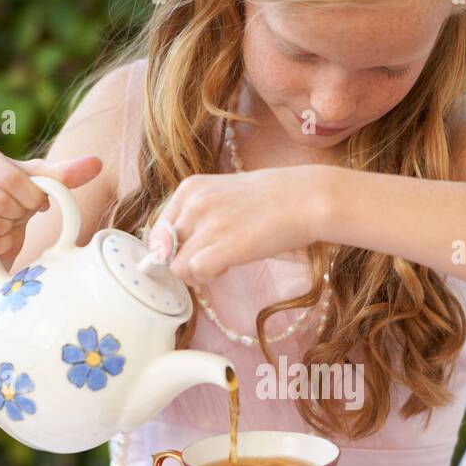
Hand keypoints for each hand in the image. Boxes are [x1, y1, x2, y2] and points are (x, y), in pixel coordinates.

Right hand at [0, 144, 102, 269]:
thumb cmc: (17, 197)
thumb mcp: (40, 182)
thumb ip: (65, 173)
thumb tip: (97, 162)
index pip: (11, 179)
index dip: (33, 196)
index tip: (36, 200)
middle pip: (1, 204)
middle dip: (20, 214)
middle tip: (18, 213)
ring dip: (10, 231)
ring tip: (7, 224)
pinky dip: (0, 248)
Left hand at [154, 165, 331, 283]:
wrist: (307, 198)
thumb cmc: (272, 199)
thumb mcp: (225, 195)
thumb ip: (200, 215)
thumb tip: (176, 247)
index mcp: (190, 188)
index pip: (158, 230)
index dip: (173, 248)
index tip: (195, 252)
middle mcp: (193, 203)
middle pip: (164, 251)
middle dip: (185, 261)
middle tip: (212, 258)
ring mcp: (209, 224)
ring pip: (177, 267)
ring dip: (197, 273)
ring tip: (222, 263)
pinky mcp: (225, 245)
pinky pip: (195, 272)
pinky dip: (208, 277)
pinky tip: (227, 267)